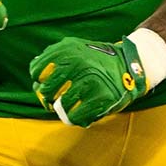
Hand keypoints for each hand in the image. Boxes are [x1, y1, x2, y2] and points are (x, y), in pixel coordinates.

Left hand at [30, 36, 149, 127]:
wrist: (130, 64)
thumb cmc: (97, 59)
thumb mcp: (74, 48)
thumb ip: (53, 57)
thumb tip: (35, 74)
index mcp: (66, 49)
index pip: (36, 71)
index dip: (38, 82)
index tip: (45, 85)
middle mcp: (76, 63)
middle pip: (46, 91)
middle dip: (48, 99)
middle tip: (54, 100)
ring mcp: (89, 81)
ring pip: (60, 106)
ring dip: (63, 110)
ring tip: (69, 107)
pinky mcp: (101, 97)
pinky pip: (76, 116)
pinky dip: (76, 118)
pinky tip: (80, 112)